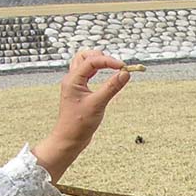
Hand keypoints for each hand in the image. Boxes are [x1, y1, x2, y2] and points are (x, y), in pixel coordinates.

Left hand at [32, 49, 131, 182]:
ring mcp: (75, 85)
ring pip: (85, 64)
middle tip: (117, 65)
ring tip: (113, 68)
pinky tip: (107, 78)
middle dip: (102, 57)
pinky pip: (88, 74)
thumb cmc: (79, 124)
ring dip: (99, 63)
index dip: (109, 61)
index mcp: (73, 79)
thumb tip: (125, 74)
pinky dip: (98, 72)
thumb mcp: (98, 104)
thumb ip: (112, 87)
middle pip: (85, 57)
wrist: (70, 138)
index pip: (92, 61)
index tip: (124, 67)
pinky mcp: (80, 91)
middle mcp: (72, 79)